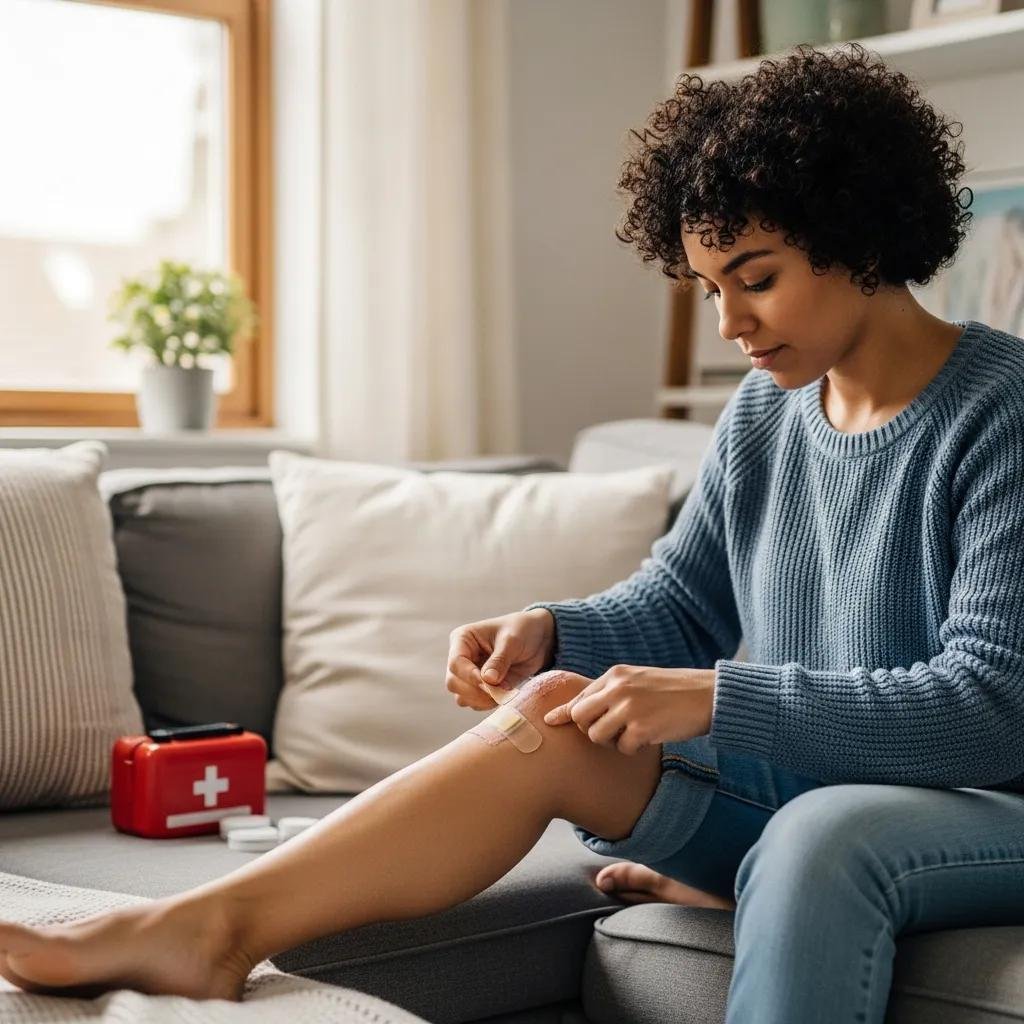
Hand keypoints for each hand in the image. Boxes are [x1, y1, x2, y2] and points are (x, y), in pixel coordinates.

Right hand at [446, 608, 555, 710]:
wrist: (538, 640)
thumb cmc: (522, 631)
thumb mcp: (512, 641)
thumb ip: (499, 660)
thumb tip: (488, 680)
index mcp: (463, 639)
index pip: (455, 663)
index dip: (470, 676)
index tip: (489, 684)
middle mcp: (461, 658)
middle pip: (453, 682)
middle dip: (475, 691)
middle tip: (499, 692)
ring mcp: (468, 674)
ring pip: (461, 696)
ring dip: (481, 700)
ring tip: (503, 692)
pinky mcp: (479, 687)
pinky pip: (474, 703)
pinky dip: (487, 704)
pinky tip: (503, 695)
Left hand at [542, 665, 715, 754]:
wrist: (707, 695)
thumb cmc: (672, 691)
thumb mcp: (638, 681)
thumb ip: (611, 692)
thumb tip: (577, 710)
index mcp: (615, 674)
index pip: (580, 697)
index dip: (564, 713)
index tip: (548, 721)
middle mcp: (618, 688)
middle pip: (580, 718)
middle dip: (590, 729)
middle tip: (612, 732)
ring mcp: (628, 707)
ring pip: (597, 735)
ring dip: (612, 741)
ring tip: (633, 733)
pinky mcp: (642, 727)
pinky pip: (622, 747)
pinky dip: (633, 748)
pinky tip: (649, 738)